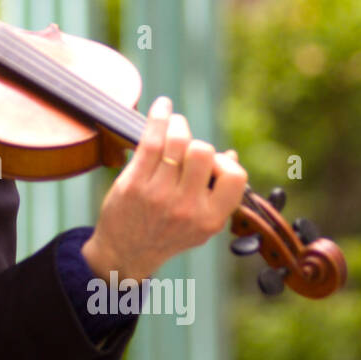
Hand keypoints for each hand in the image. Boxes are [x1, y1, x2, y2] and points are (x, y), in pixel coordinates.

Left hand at [80, 96, 246, 281]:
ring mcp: (158, 195)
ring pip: (177, 142)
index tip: (213, 160)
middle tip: (186, 146)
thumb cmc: (167, 234)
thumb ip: (219, 195)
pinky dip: (158, 117)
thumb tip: (231, 154)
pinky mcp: (133, 184)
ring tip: (174, 123)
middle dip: (197, 143)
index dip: (226, 161)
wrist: (125, 253)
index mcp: (210, 219)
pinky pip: (151, 141)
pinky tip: (162, 106)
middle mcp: (186, 208)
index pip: (235, 176)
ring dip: (178, 125)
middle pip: (203, 152)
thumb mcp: (201, 225)